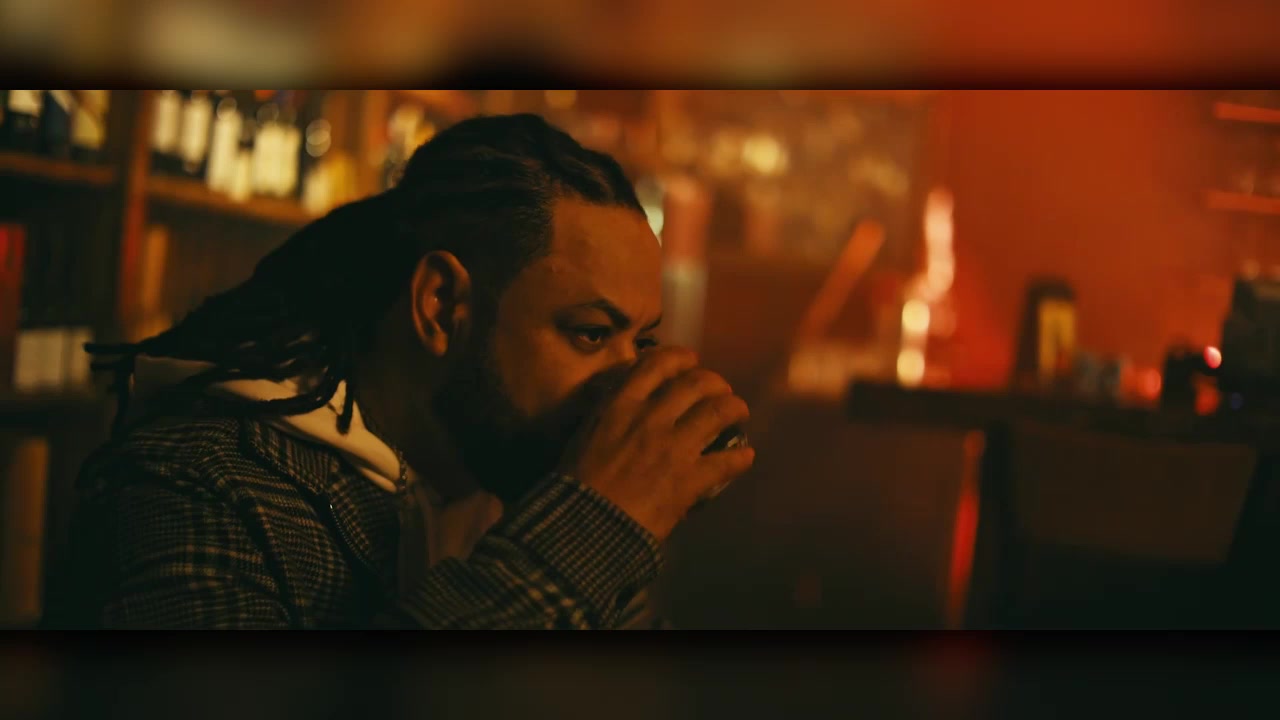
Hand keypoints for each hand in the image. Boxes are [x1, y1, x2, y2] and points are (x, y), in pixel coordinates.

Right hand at [562, 347, 754, 540]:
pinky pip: (727, 461)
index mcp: (622, 405)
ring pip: (719, 411)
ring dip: (735, 409)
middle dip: (715, 382)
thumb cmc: (576, 485)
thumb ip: (609, 415)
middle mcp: (651, 418)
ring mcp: (674, 447)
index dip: (681, 358)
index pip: (658, 364)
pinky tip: (746, 457)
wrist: (586, 526)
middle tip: (721, 390)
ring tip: (739, 413)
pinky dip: (741, 458)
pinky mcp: (690, 479)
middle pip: (697, 382)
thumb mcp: (585, 435)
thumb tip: (623, 403)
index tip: (691, 361)